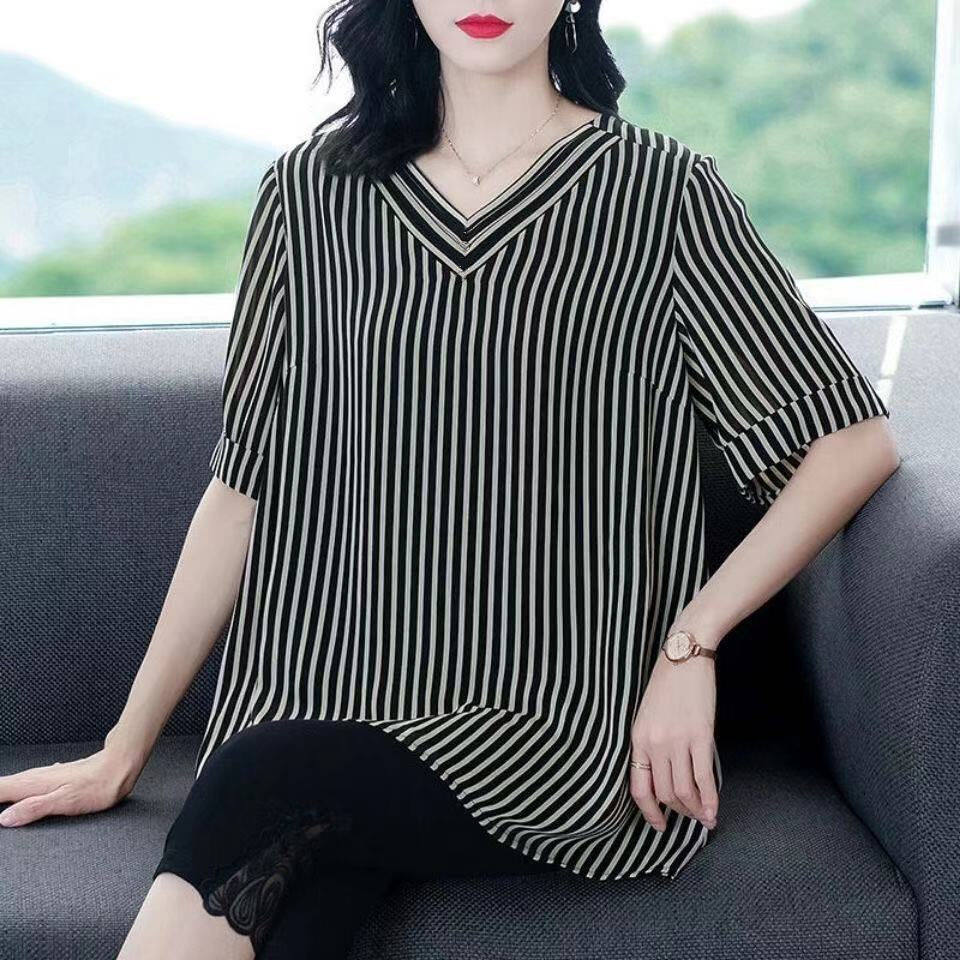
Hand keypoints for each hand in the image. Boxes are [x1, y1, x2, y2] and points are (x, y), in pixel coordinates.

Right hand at [0, 745, 141, 826]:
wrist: (119, 767)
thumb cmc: (97, 785)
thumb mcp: (64, 801)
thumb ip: (33, 808)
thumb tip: (5, 818)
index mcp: (32, 783)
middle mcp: (35, 777)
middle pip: (2, 787)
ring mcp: (44, 776)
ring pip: (13, 786)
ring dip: (3, 794)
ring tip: (2, 805)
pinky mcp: (53, 778)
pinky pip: (27, 786)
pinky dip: (17, 792)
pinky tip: (18, 799)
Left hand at [628, 648, 718, 831]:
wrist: (685, 656)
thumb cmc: (667, 683)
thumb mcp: (647, 714)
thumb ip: (651, 743)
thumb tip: (663, 774)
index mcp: (638, 738)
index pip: (639, 787)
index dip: (649, 812)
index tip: (659, 825)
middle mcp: (654, 744)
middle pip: (665, 794)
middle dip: (678, 812)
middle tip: (689, 817)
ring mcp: (678, 742)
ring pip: (684, 791)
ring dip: (694, 810)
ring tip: (703, 818)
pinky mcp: (701, 737)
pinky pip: (703, 778)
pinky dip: (710, 799)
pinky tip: (713, 810)